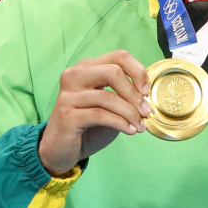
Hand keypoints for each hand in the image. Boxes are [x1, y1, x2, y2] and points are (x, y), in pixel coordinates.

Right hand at [38, 50, 152, 176]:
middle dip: (134, 94)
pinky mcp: (67, 115)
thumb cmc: (88, 126)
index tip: (146, 92)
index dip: (138, 71)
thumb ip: (124, 96)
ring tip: (139, 126)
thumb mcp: (109, 107)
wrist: (60, 150)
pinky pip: (100, 115)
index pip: (119, 57)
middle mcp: (74, 76)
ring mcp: (68, 95)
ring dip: (130, 113)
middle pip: (113, 72)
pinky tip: (130, 131)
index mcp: (87, 68)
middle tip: (146, 111)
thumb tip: (147, 98)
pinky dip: (120, 123)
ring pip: (108, 97)